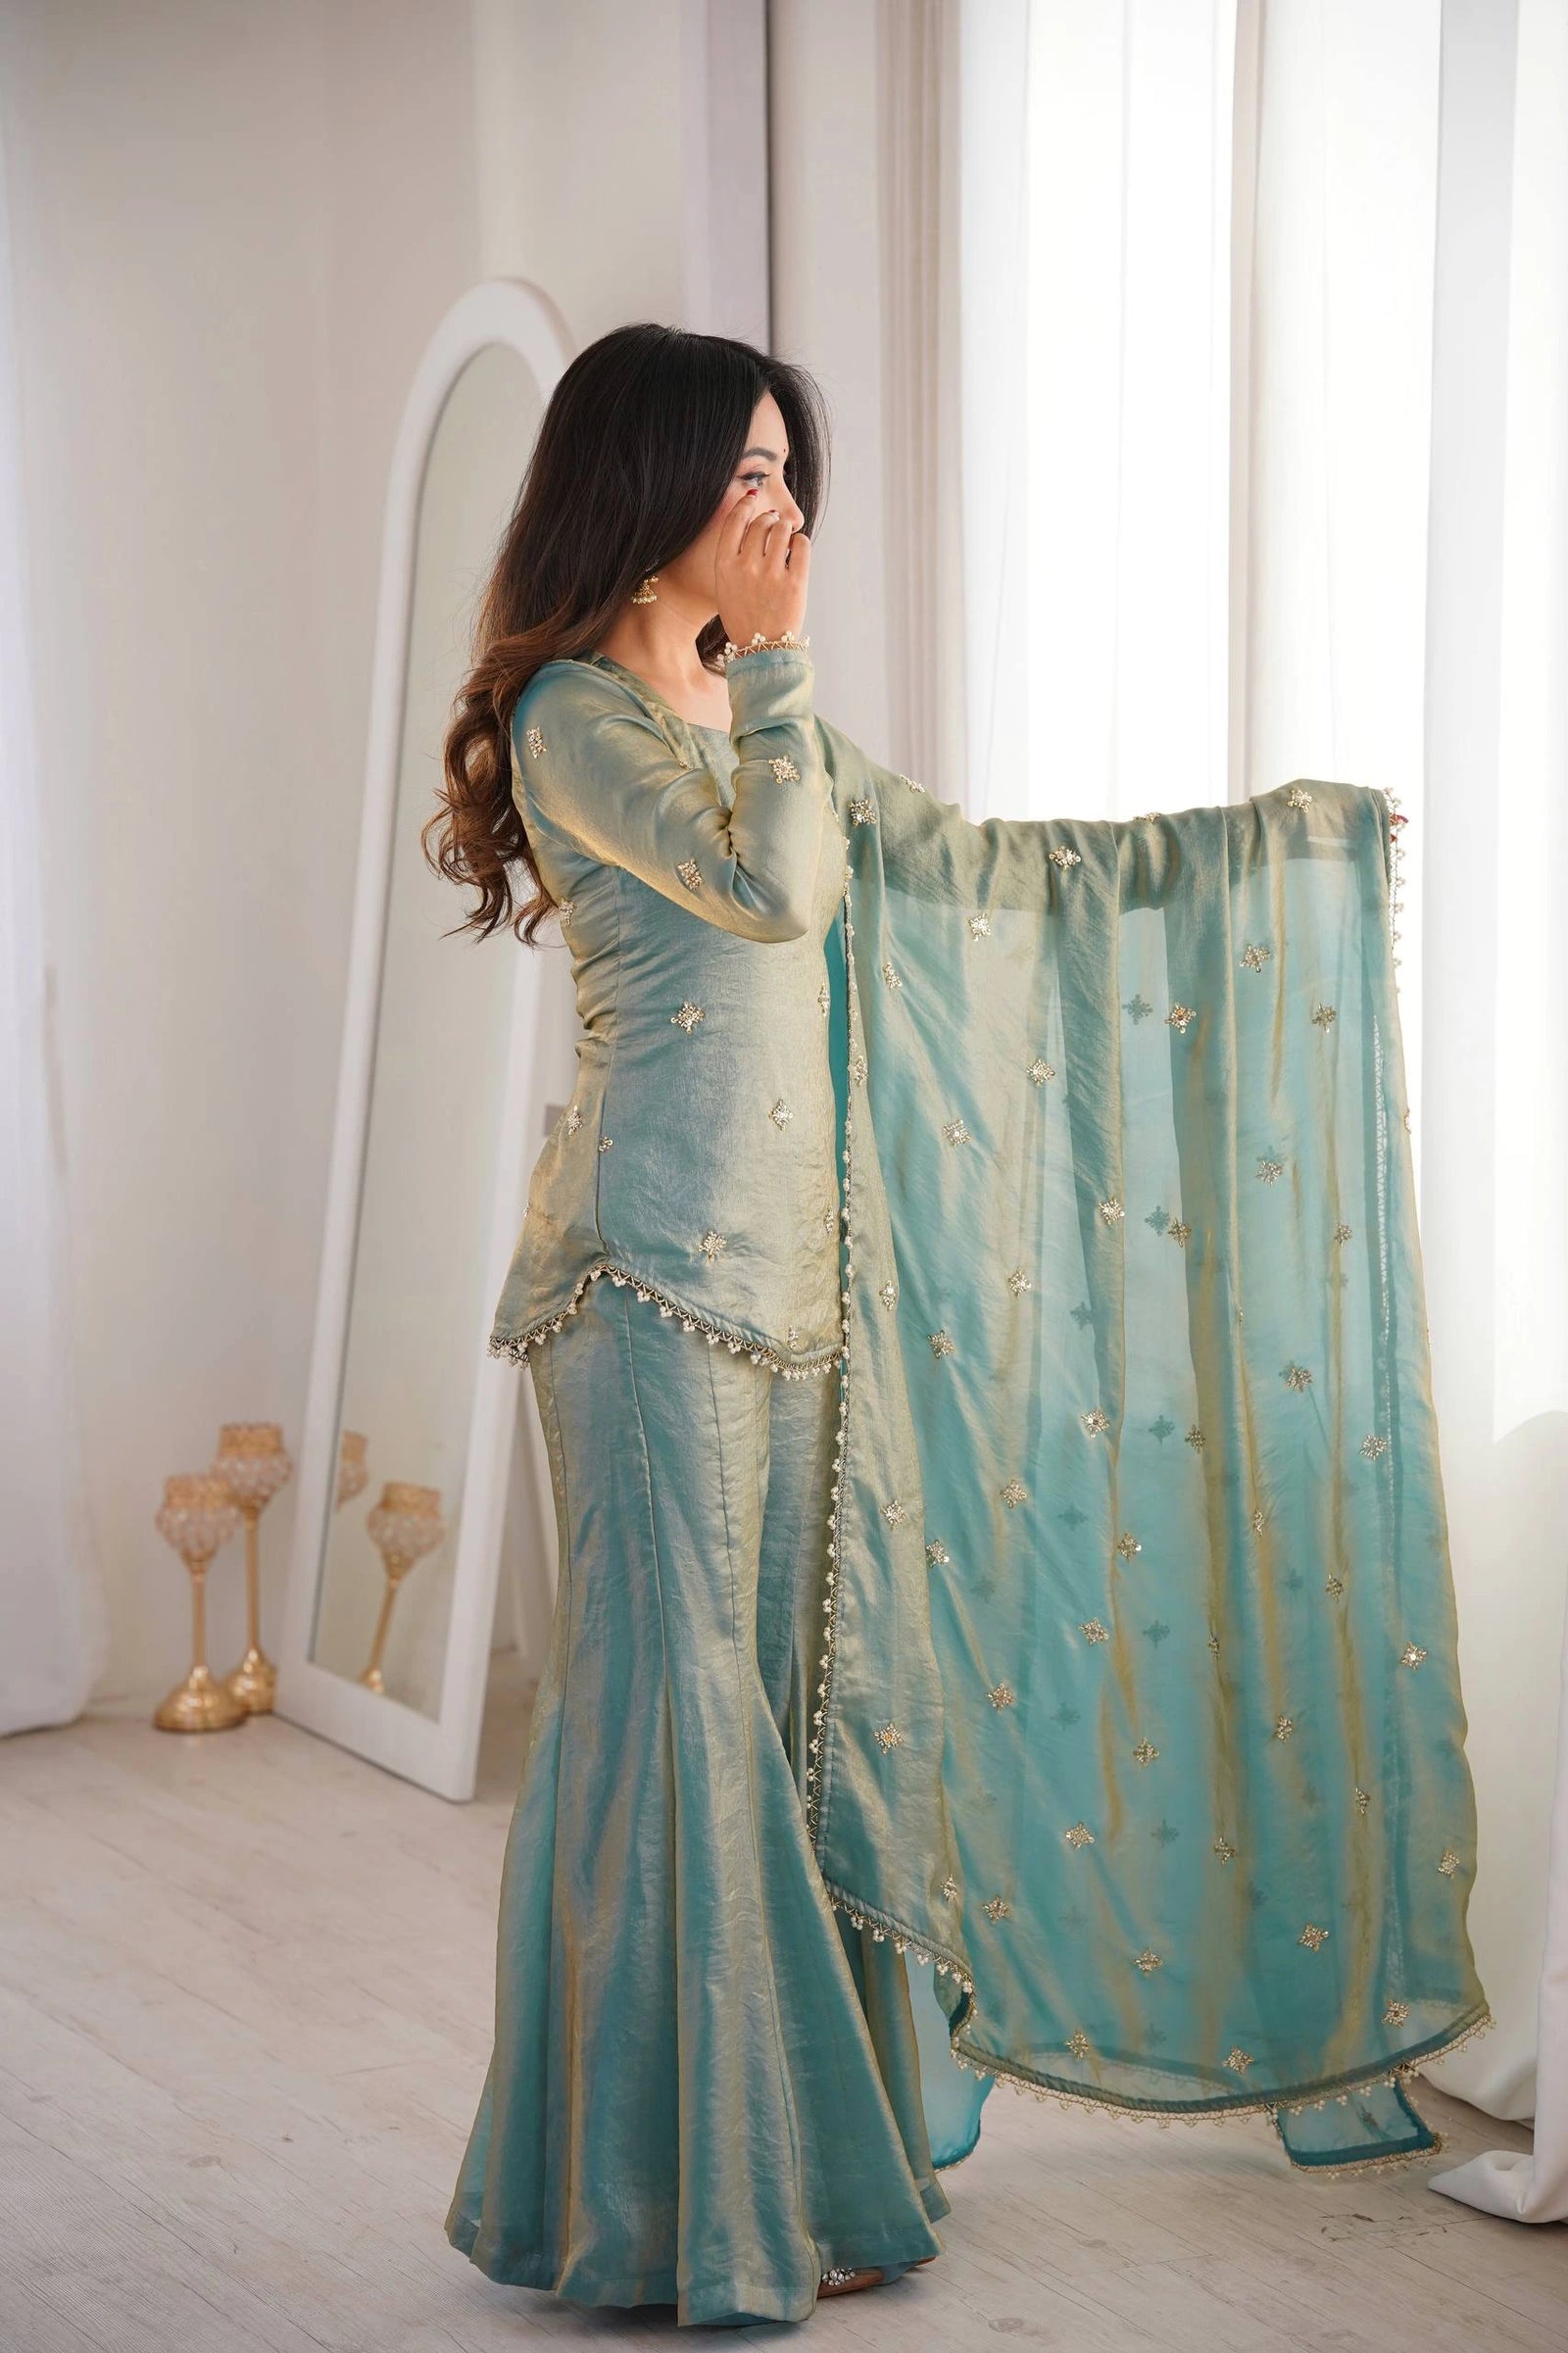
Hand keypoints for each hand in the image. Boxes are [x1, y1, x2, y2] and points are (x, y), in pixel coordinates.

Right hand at [715, 489, 809, 648]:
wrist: (760, 649)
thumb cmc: (742, 616)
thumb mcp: (725, 586)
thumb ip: (734, 556)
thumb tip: (756, 521)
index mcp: (724, 566)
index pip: (735, 521)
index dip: (745, 505)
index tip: (753, 500)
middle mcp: (746, 567)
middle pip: (761, 522)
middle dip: (769, 520)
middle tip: (773, 528)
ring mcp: (771, 574)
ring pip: (782, 529)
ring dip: (785, 530)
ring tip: (784, 541)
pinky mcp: (795, 582)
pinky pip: (801, 544)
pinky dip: (800, 542)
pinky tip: (795, 550)